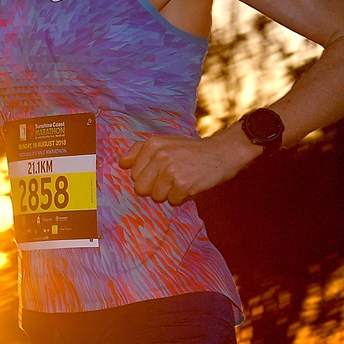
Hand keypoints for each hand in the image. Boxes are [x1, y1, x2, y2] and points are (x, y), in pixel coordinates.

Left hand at [119, 129, 257, 205]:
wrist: (222, 153)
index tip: (161, 171)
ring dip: (169, 193)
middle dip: (155, 187)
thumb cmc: (191, 150)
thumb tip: (122, 163)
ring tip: (182, 179)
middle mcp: (160, 156)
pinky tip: (191, 184)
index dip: (147, 177)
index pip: (133, 174)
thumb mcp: (166, 142)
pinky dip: (182, 197)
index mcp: (153, 144)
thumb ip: (141, 150)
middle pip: (141, 188)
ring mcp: (171, 170)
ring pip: (156, 196)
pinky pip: (173, 201)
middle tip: (171, 178)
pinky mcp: (183, 184)